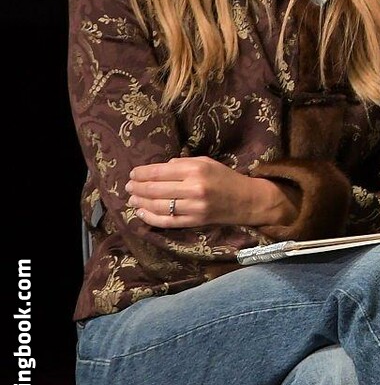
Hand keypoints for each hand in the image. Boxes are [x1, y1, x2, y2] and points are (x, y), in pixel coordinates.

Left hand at [128, 157, 294, 228]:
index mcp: (196, 170)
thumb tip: (160, 168)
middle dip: (137, 187)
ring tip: (132, 198)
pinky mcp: (193, 222)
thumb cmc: (225, 178)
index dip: (141, 173)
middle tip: (128, 186)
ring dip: (141, 202)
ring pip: (158, 206)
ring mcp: (193, 207)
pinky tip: (141, 212)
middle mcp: (194, 188)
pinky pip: (166, 221)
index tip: (132, 174)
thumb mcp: (207, 162)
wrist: (246, 200)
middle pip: (155, 189)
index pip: (160, 171)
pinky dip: (150, 217)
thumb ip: (183, 163)